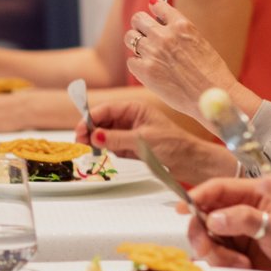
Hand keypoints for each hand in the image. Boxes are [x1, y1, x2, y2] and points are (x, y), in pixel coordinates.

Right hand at [84, 96, 235, 186]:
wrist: (189, 161)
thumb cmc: (173, 145)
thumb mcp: (143, 140)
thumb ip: (117, 138)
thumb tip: (94, 136)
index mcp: (134, 109)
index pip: (106, 109)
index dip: (90, 118)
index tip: (80, 130)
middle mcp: (129, 118)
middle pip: (101, 120)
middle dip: (90, 130)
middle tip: (80, 142)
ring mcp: (128, 132)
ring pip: (103, 133)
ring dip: (95, 140)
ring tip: (89, 149)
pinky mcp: (128, 146)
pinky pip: (110, 145)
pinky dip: (103, 149)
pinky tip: (100, 153)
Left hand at [124, 0, 240, 117]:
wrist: (212, 95)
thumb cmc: (211, 73)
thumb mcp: (199, 42)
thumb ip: (180, 32)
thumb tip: (162, 24)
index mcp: (182, 25)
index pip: (158, 5)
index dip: (153, 10)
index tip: (153, 15)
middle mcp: (165, 35)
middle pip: (138, 19)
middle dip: (140, 26)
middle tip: (144, 35)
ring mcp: (153, 52)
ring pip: (130, 38)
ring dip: (136, 44)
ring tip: (146, 54)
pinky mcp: (145, 70)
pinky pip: (131, 62)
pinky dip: (138, 66)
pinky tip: (150, 72)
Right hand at [182, 177, 270, 270]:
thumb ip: (247, 219)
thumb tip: (214, 219)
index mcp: (252, 194)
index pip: (217, 189)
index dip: (197, 196)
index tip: (183, 208)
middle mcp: (241, 212)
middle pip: (205, 216)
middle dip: (202, 232)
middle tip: (207, 247)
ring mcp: (238, 234)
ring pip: (208, 239)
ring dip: (216, 253)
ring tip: (239, 262)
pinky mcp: (237, 255)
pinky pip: (217, 257)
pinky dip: (223, 264)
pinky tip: (242, 266)